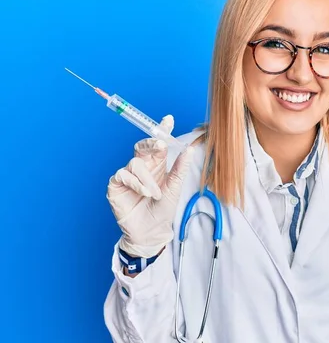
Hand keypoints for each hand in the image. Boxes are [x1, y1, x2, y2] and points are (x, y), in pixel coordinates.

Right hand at [106, 115, 194, 257]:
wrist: (151, 231)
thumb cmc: (163, 209)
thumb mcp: (175, 187)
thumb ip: (180, 168)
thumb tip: (190, 149)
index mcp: (157, 164)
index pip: (158, 143)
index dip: (161, 130)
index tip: (168, 119)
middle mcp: (142, 167)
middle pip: (142, 146)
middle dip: (150, 142)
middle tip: (160, 144)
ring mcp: (128, 175)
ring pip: (135, 163)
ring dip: (147, 178)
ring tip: (155, 194)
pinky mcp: (116, 185)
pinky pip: (123, 175)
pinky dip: (135, 183)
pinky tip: (144, 193)